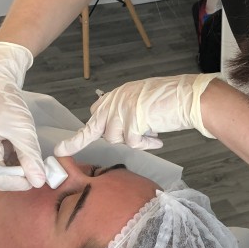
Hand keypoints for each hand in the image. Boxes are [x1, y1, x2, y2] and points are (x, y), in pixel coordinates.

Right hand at [0, 42, 45, 190]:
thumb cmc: (5, 100)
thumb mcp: (23, 130)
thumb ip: (31, 158)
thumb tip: (39, 182)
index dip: (18, 182)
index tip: (36, 178)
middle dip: (14, 177)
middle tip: (33, 169)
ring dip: (8, 170)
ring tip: (23, 155)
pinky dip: (1, 162)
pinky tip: (12, 150)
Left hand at [54, 73, 219, 154]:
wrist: (188, 97)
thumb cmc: (171, 101)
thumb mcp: (143, 103)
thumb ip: (128, 114)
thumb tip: (122, 133)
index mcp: (118, 96)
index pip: (96, 112)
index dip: (86, 130)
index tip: (66, 144)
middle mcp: (116, 100)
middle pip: (95, 127)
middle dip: (77, 140)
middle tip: (60, 151)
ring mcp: (123, 108)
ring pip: (115, 137)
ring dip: (133, 140)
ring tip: (152, 132)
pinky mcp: (131, 118)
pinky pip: (132, 142)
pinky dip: (145, 144)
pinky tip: (157, 139)